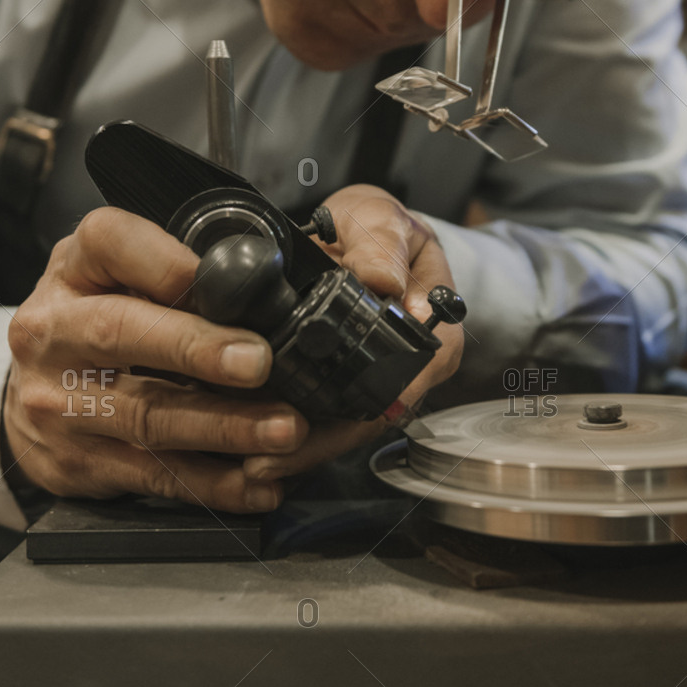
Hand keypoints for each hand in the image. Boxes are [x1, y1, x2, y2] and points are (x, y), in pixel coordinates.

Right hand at [2, 208, 309, 511]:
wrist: (29, 391)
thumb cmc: (93, 320)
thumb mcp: (116, 273)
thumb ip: (171, 271)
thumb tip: (259, 291)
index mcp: (72, 269)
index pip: (111, 242)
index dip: (168, 264)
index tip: (227, 284)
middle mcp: (52, 331)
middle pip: (122, 333)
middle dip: (198, 350)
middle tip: (260, 363)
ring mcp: (55, 402)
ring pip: (147, 416)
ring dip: (225, 427)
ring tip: (283, 431)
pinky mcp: (73, 462)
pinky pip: (153, 476)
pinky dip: (213, 483)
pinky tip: (258, 482)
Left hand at [242, 184, 464, 485]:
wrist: (364, 235)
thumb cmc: (378, 229)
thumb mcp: (381, 220)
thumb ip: (381, 245)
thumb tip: (382, 281)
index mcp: (435, 333)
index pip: (403, 384)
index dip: (363, 411)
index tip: (319, 427)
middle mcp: (412, 370)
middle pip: (367, 420)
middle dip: (317, 446)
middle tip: (265, 462)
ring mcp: (379, 383)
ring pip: (342, 429)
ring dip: (298, 450)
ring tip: (252, 466)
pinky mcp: (347, 386)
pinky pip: (324, 419)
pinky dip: (291, 434)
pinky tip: (252, 450)